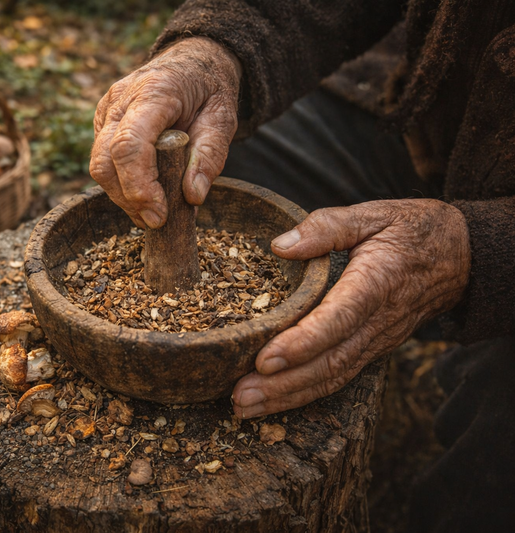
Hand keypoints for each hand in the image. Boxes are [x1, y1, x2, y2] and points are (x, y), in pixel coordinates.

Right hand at [90, 37, 240, 228]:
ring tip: (152, 212)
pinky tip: (143, 191)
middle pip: (105, 161)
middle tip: (156, 222)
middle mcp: (120, 100)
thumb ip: (210, 156)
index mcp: (153, 93)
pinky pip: (102, 161)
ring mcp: (107, 111)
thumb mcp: (224, 119)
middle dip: (128, 199)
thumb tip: (192, 197)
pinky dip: (120, 183)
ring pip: (99, 166)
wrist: (193, 61)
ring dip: (122, 196)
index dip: (138, 186)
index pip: (129, 145)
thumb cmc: (209, 89)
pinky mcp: (102, 123)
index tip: (158, 216)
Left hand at [232, 199, 470, 417]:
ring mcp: (377, 341)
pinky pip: (337, 377)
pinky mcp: (372, 350)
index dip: (302, 343)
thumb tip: (280, 246)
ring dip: (287, 397)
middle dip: (283, 384)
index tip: (265, 359)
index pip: (338, 320)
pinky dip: (304, 394)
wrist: (460, 257)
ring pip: (332, 377)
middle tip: (240, 397)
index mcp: (376, 283)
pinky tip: (271, 402)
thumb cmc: (410, 231)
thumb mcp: (372, 215)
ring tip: (245, 407)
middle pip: (329, 362)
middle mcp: (377, 322)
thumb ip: (327, 227)